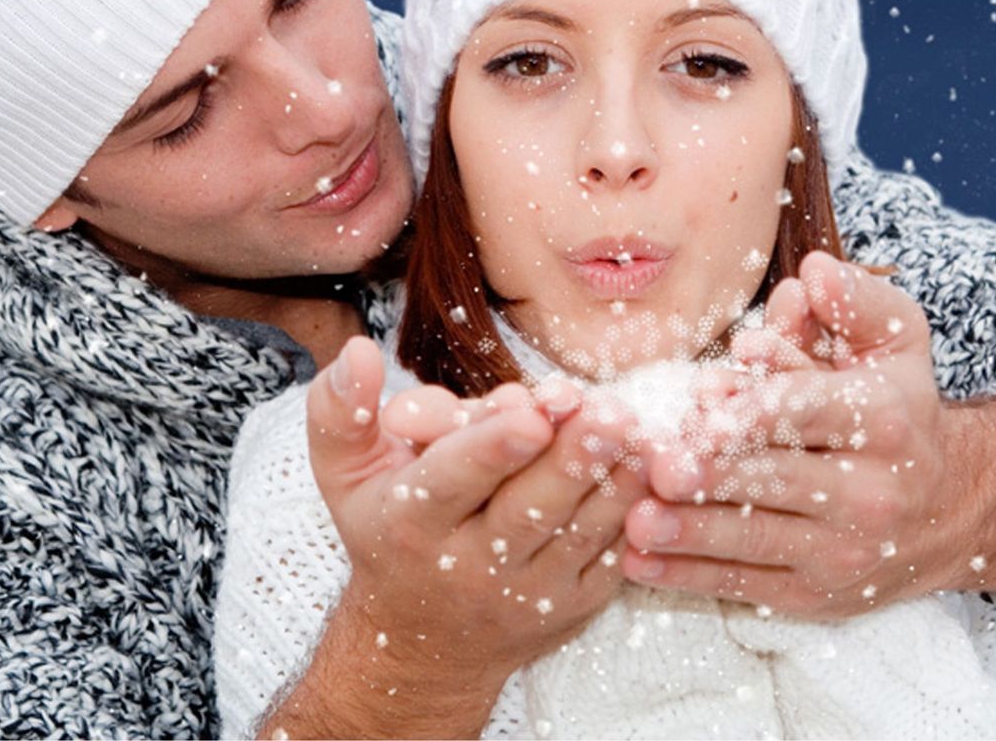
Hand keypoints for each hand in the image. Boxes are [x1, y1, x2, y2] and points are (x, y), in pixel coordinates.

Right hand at [307, 338, 643, 700]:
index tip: (530, 413)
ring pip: (576, 535)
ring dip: (613, 482)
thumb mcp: (346, 475)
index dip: (491, 447)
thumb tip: (358, 351)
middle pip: (526, 510)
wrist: (420, 643)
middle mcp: (466, 566)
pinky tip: (652, 473)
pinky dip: (634, 516)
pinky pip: (607, 562)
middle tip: (609, 411)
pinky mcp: (569, 607)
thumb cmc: (387, 533)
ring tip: (640, 433)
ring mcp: (523, 594)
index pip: (452, 482)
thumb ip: (343, 410)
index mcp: (410, 524)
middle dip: (570, 459)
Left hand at [624, 251, 965, 617]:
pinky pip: (745, 584)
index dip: (759, 411)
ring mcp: (841, 551)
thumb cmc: (899, 412)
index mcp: (883, 420)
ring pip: (755, 539)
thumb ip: (856, 303)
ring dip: (691, 532)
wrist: (950, 511)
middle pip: (778, 479)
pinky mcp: (813, 593)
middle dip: (714, 474)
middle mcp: (870, 492)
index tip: (708, 412)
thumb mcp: (898, 345)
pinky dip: (689, 576)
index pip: (814, 412)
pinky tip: (641, 563)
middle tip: (660, 466)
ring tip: (637, 521)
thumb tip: (813, 272)